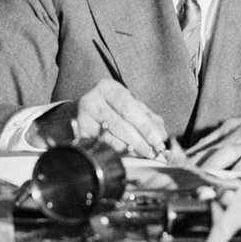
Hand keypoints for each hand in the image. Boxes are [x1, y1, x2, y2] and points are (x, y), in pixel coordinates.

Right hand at [32, 78, 170, 156]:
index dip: (145, 125)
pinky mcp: (78, 134)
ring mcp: (82, 118)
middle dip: (140, 140)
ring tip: (144, 153)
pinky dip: (117, 152)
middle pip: (120, 123)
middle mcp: (92, 100)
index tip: (158, 139)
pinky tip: (127, 154)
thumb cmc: (110, 108)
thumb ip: (148, 117)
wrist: (78, 112)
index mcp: (108, 88)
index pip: (130, 108)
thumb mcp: (128, 105)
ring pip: (110, 137)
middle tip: (153, 151)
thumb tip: (162, 134)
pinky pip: (101, 145)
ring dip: (130, 148)